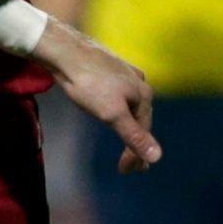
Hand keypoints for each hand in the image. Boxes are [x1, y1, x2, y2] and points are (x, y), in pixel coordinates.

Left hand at [34, 20, 160, 173]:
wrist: (65, 52)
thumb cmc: (88, 83)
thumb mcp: (111, 114)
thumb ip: (133, 136)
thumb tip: (157, 158)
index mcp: (143, 94)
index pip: (144, 132)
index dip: (136, 155)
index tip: (125, 172)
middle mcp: (139, 82)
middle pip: (140, 119)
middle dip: (135, 143)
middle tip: (128, 165)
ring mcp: (125, 73)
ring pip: (131, 106)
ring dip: (128, 127)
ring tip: (124, 142)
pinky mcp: (109, 68)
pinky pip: (120, 95)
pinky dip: (120, 111)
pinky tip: (113, 111)